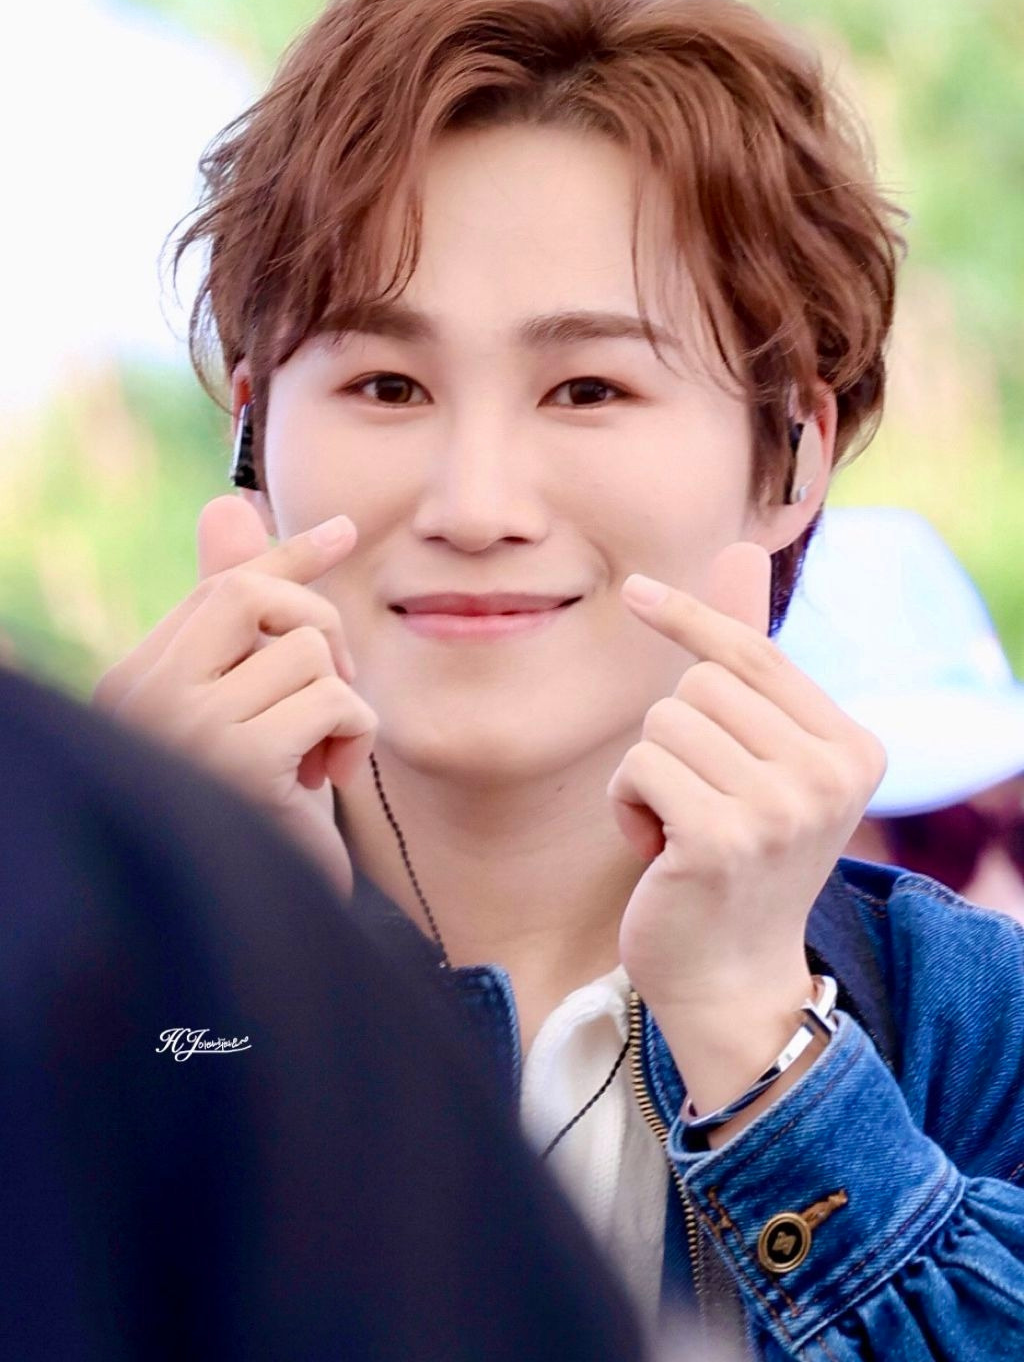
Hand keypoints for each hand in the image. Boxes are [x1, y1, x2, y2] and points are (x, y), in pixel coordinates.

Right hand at [92, 495, 376, 896]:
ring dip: (341, 700)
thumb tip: (224, 503)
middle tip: (334, 686)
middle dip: (318, 625)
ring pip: (305, 648)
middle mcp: (142, 696)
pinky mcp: (237, 759)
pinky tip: (330, 779)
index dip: (288, 555)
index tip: (346, 530)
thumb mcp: (255, 705)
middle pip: (252, 594)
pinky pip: (334, 697)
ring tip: (319, 758)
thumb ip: (242, 621)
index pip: (218, 586)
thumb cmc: (261, 807)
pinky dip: (356, 733)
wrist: (264, 911)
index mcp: (136, 679)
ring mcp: (182, 726)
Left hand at [609, 543, 885, 1118]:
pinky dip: (629, 805)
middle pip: (698, 684)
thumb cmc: (735, 856)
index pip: (752, 653)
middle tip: (697, 804)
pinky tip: (660, 853)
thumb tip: (741, 547)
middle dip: (674, 739)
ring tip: (681, 830)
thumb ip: (751, 657)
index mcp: (853, 747)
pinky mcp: (726, 837)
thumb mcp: (757, 754)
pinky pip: (639, 764)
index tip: (632, 590)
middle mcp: (832, 773)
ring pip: (664, 722)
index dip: (687, 619)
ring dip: (649, 775)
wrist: (730, 977)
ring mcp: (784, 806)